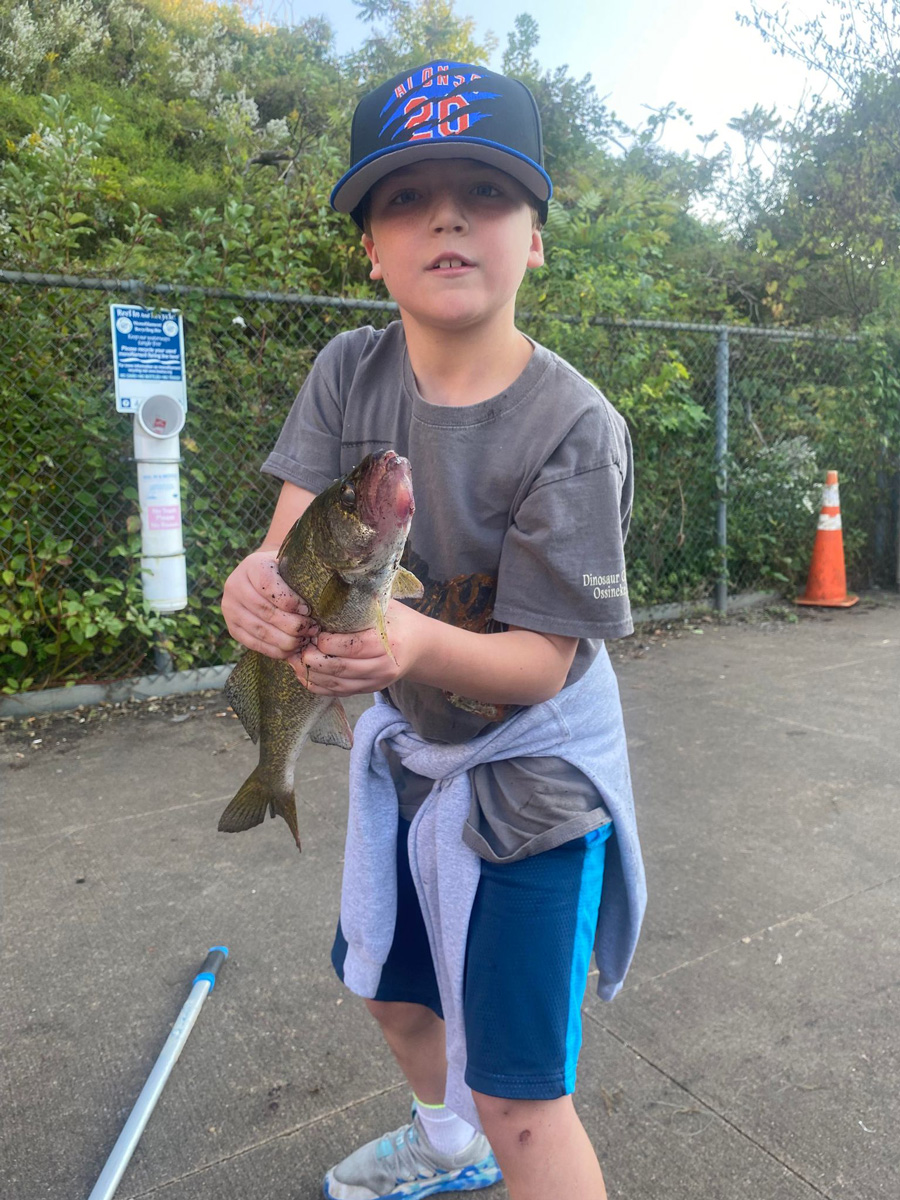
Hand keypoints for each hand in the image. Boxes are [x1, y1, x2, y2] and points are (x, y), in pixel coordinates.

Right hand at [221, 549, 317, 657]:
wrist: (262, 578)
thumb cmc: (285, 572)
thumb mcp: (292, 566)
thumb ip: (303, 575)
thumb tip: (325, 595)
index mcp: (252, 565)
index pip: (269, 585)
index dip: (290, 601)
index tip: (308, 610)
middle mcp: (235, 586)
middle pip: (265, 611)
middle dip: (292, 625)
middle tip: (312, 630)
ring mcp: (229, 608)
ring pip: (260, 630)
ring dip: (286, 640)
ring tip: (304, 641)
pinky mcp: (232, 628)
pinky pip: (254, 644)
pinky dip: (274, 650)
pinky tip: (290, 650)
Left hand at [294, 600, 422, 695]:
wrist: (420, 646)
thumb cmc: (398, 619)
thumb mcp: (385, 605)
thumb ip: (361, 602)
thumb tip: (327, 587)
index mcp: (388, 641)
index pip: (354, 646)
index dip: (328, 642)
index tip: (312, 631)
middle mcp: (383, 665)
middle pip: (342, 668)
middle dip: (314, 659)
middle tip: (297, 647)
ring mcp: (376, 681)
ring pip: (337, 684)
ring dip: (311, 674)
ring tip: (294, 660)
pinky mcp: (368, 689)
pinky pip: (338, 692)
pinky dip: (318, 685)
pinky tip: (303, 673)